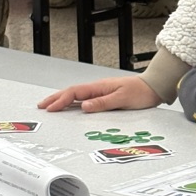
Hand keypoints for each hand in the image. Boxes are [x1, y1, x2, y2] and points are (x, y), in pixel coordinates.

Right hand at [37, 76, 161, 113]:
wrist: (153, 87)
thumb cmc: (141, 92)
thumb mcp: (122, 99)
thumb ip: (103, 103)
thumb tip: (84, 106)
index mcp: (99, 87)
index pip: (75, 92)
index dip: (61, 100)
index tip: (50, 108)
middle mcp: (98, 88)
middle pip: (71, 92)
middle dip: (55, 98)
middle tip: (41, 106)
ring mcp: (101, 91)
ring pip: (76, 95)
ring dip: (62, 100)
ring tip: (50, 106)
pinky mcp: (105, 96)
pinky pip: (84, 98)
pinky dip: (73, 102)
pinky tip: (69, 106)